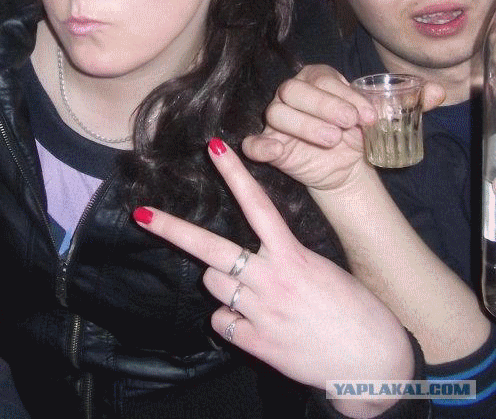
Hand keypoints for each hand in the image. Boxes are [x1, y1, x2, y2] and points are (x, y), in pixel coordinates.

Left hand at [133, 140, 413, 416]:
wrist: (372, 366)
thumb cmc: (355, 312)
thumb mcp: (321, 271)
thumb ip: (284, 260)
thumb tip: (255, 258)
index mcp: (293, 257)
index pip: (258, 205)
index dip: (235, 174)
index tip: (214, 147)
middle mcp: (271, 280)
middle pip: (210, 248)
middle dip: (171, 230)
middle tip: (142, 215)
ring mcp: (260, 312)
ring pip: (213, 284)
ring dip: (224, 284)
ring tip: (255, 295)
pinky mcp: (256, 343)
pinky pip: (222, 322)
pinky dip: (232, 321)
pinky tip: (257, 325)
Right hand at [243, 65, 443, 192]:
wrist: (348, 166)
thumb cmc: (360, 133)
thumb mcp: (386, 116)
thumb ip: (412, 103)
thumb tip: (437, 93)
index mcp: (317, 78)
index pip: (322, 77)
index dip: (345, 95)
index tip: (369, 115)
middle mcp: (293, 94)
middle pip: (294, 90)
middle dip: (324, 106)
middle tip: (351, 126)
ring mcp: (277, 119)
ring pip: (277, 113)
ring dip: (304, 125)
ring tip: (332, 140)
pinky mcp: (271, 145)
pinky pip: (255, 141)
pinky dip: (260, 144)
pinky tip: (272, 149)